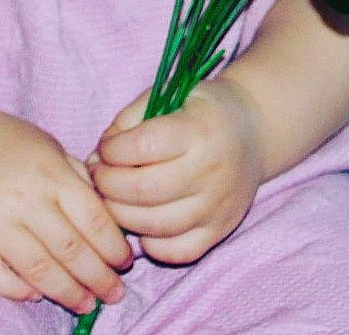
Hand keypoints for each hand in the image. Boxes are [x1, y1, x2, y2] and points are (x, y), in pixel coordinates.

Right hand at [0, 102, 131, 314]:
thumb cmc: (3, 141)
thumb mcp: (48, 145)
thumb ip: (77, 177)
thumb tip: (109, 217)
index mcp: (50, 173)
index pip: (93, 220)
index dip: (114, 248)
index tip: (125, 263)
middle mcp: (23, 198)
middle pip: (71, 251)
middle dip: (98, 278)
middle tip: (114, 295)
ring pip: (38, 270)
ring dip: (66, 293)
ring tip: (85, 305)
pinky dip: (17, 291)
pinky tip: (36, 296)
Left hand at [89, 79, 266, 264]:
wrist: (254, 131)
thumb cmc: (200, 111)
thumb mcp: (169, 96)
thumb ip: (128, 121)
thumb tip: (94, 160)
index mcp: (198, 130)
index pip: (142, 146)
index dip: (112, 150)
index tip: (106, 149)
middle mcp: (211, 171)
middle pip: (143, 190)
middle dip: (107, 185)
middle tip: (100, 177)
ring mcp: (217, 205)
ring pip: (155, 225)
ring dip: (121, 215)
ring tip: (113, 199)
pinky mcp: (220, 230)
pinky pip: (177, 251)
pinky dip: (151, 244)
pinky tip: (142, 223)